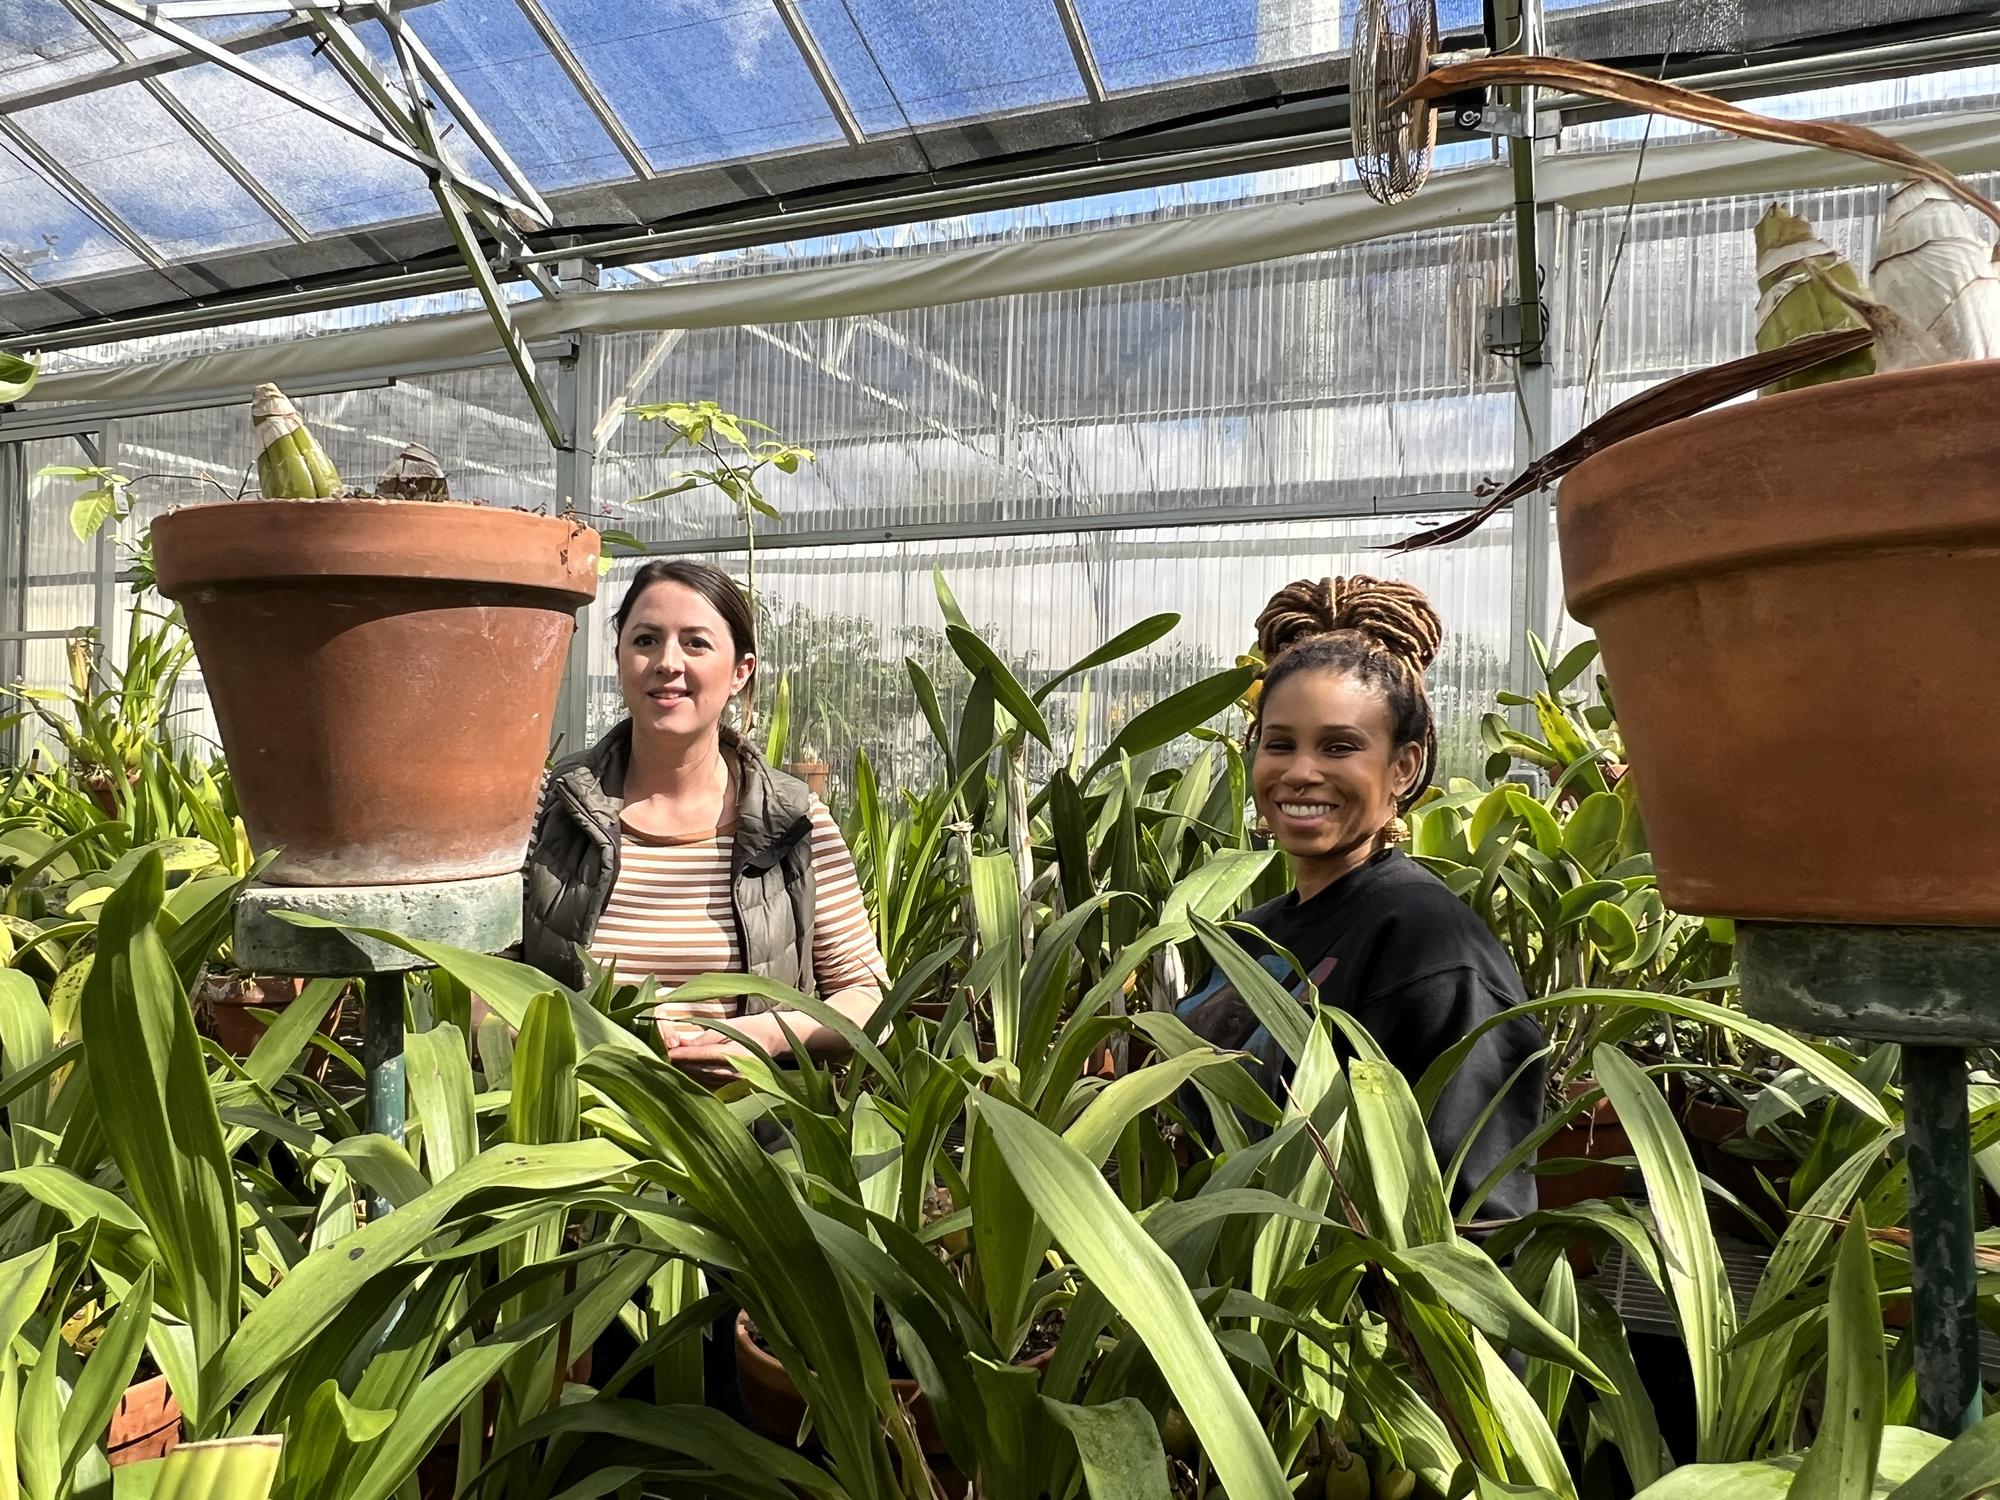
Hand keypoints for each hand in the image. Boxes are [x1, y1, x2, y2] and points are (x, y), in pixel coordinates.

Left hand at [663, 1012, 791, 1085]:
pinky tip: (681, 1072)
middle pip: (699, 1070)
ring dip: (683, 1072)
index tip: (667, 1052)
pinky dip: (692, 1078)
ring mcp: (735, 1084)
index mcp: (738, 1054)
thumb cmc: (746, 1029)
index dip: (684, 1054)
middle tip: (660, 1054)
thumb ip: (700, 1039)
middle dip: (679, 1063)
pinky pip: (706, 1086)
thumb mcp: (724, 1028)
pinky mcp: (732, 1090)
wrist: (770, 1039)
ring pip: (700, 1079)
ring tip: (667, 1062)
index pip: (705, 1055)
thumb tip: (674, 1045)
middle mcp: (736, 1072)